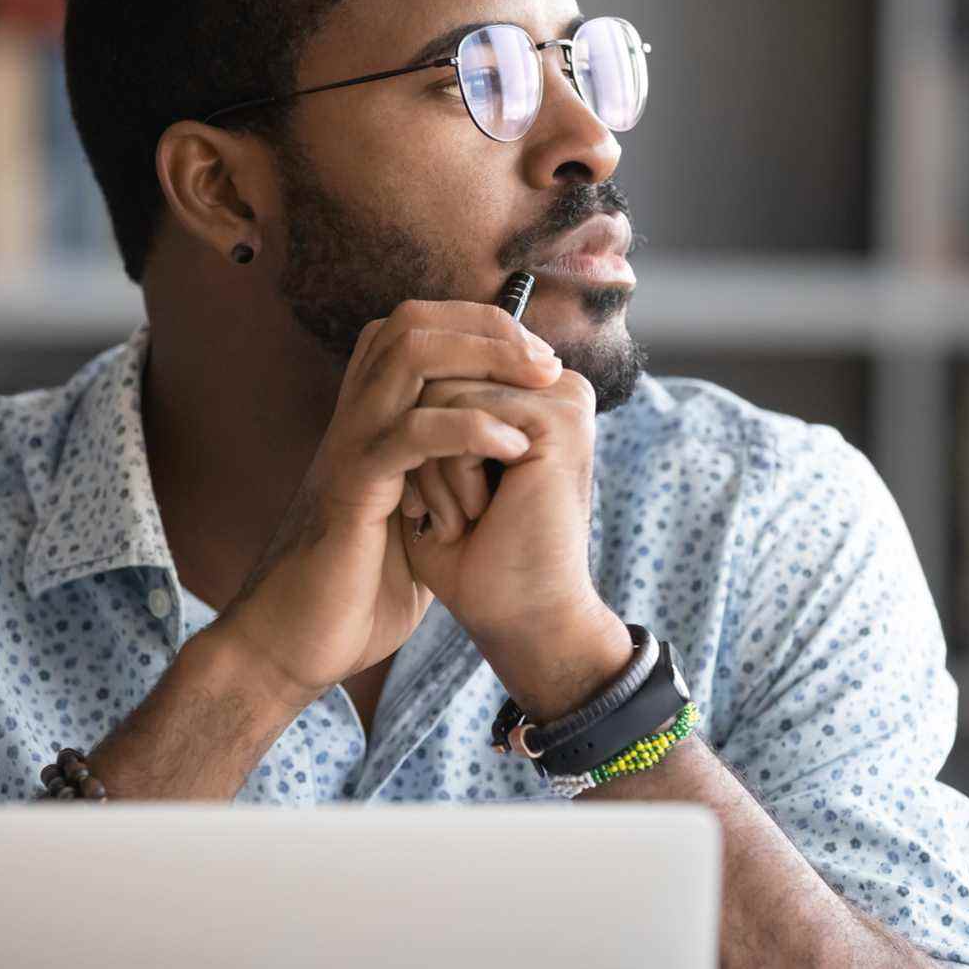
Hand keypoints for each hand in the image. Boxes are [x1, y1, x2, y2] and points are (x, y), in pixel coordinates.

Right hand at [213, 300, 564, 709]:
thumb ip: (443, 476)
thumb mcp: (415, 517)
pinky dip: (469, 427)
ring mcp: (349, 446)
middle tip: (545, 360)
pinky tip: (512, 446)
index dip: (478, 325)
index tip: (537, 357)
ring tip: (538, 381)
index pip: (416, 329)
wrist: (294, 644)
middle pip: (413, 323)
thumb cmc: (357, 587)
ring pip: (408, 355)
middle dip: (487, 327)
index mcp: (368, 421)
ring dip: (484, 357)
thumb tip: (504, 455)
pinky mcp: (352, 488)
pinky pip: (410, 432)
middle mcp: (354, 419)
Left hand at [397, 366, 606, 653]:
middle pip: (439, 374)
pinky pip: (463, 414)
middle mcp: (556, 388)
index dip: (420, 434)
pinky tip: (481, 514)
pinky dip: (452, 475)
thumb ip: (433, 405)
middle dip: (425, 452)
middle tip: (458, 514)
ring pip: (442, 393)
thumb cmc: (473, 556)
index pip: (443, 369)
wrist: (514, 620)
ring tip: (471, 517)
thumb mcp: (442, 464)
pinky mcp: (559, 421)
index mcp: (535, 395)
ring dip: (436, 469)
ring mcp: (564, 399)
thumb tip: (404, 348)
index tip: (443, 498)